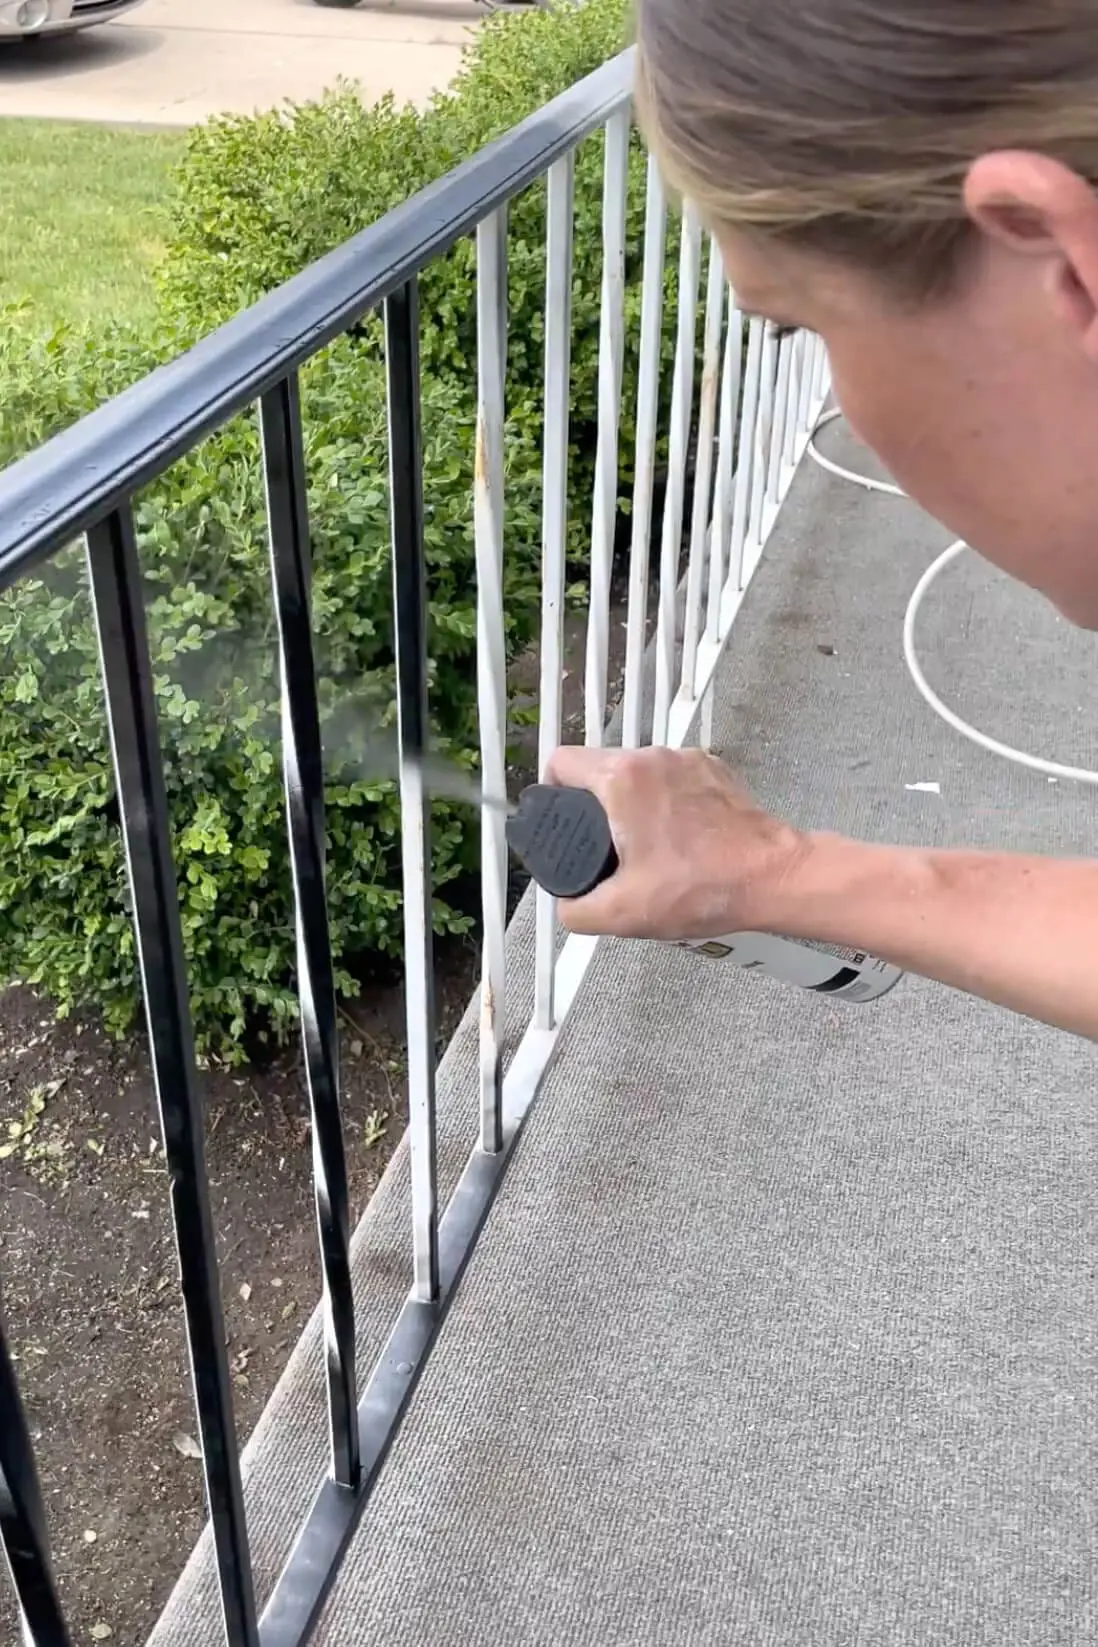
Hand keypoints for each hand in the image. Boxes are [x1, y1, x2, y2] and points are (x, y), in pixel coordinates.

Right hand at [542, 745, 806, 939]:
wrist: (772, 877)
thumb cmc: (704, 888)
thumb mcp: (623, 913)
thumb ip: (576, 910)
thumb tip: (565, 905)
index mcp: (621, 779)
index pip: (560, 761)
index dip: (550, 792)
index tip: (560, 819)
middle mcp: (652, 757)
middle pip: (598, 766)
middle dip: (592, 803)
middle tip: (602, 844)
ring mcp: (686, 758)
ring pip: (636, 771)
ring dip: (630, 801)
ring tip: (642, 844)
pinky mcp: (712, 768)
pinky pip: (670, 776)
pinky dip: (665, 800)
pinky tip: (676, 836)